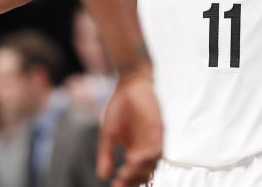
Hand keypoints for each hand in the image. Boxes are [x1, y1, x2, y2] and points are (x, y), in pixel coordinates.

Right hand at [96, 70, 162, 186]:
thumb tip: (101, 176)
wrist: (129, 85)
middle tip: (119, 182)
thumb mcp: (108, 134)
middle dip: (132, 180)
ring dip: (139, 171)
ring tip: (124, 172)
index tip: (114, 185)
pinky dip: (146, 156)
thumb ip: (106, 155)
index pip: (135, 174)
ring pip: (153, 164)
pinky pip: (157, 148)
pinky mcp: (159, 129)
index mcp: (136, 152)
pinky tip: (132, 158)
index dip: (126, 183)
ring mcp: (154, 140)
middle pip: (145, 173)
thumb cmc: (120, 107)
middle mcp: (147, 148)